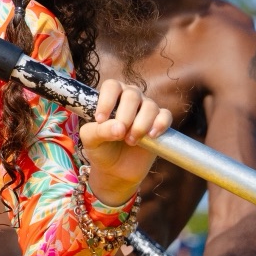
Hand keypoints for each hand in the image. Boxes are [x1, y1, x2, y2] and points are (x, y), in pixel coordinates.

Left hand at [78, 81, 170, 206]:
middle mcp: (130, 98)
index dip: (107, 101)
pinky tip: (151, 136)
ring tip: (130, 141)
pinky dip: (160, 124)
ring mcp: (146, 109)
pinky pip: (165, 115)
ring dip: (140, 125)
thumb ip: (98, 131)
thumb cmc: (100, 148)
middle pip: (132, 95)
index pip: (111, 86)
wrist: (116, 169)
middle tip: (120, 134)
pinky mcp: (160, 122)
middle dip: (125, 116)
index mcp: (111, 97)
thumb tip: (119, 127)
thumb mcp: (90, 140)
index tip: (100, 120)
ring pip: (149, 106)